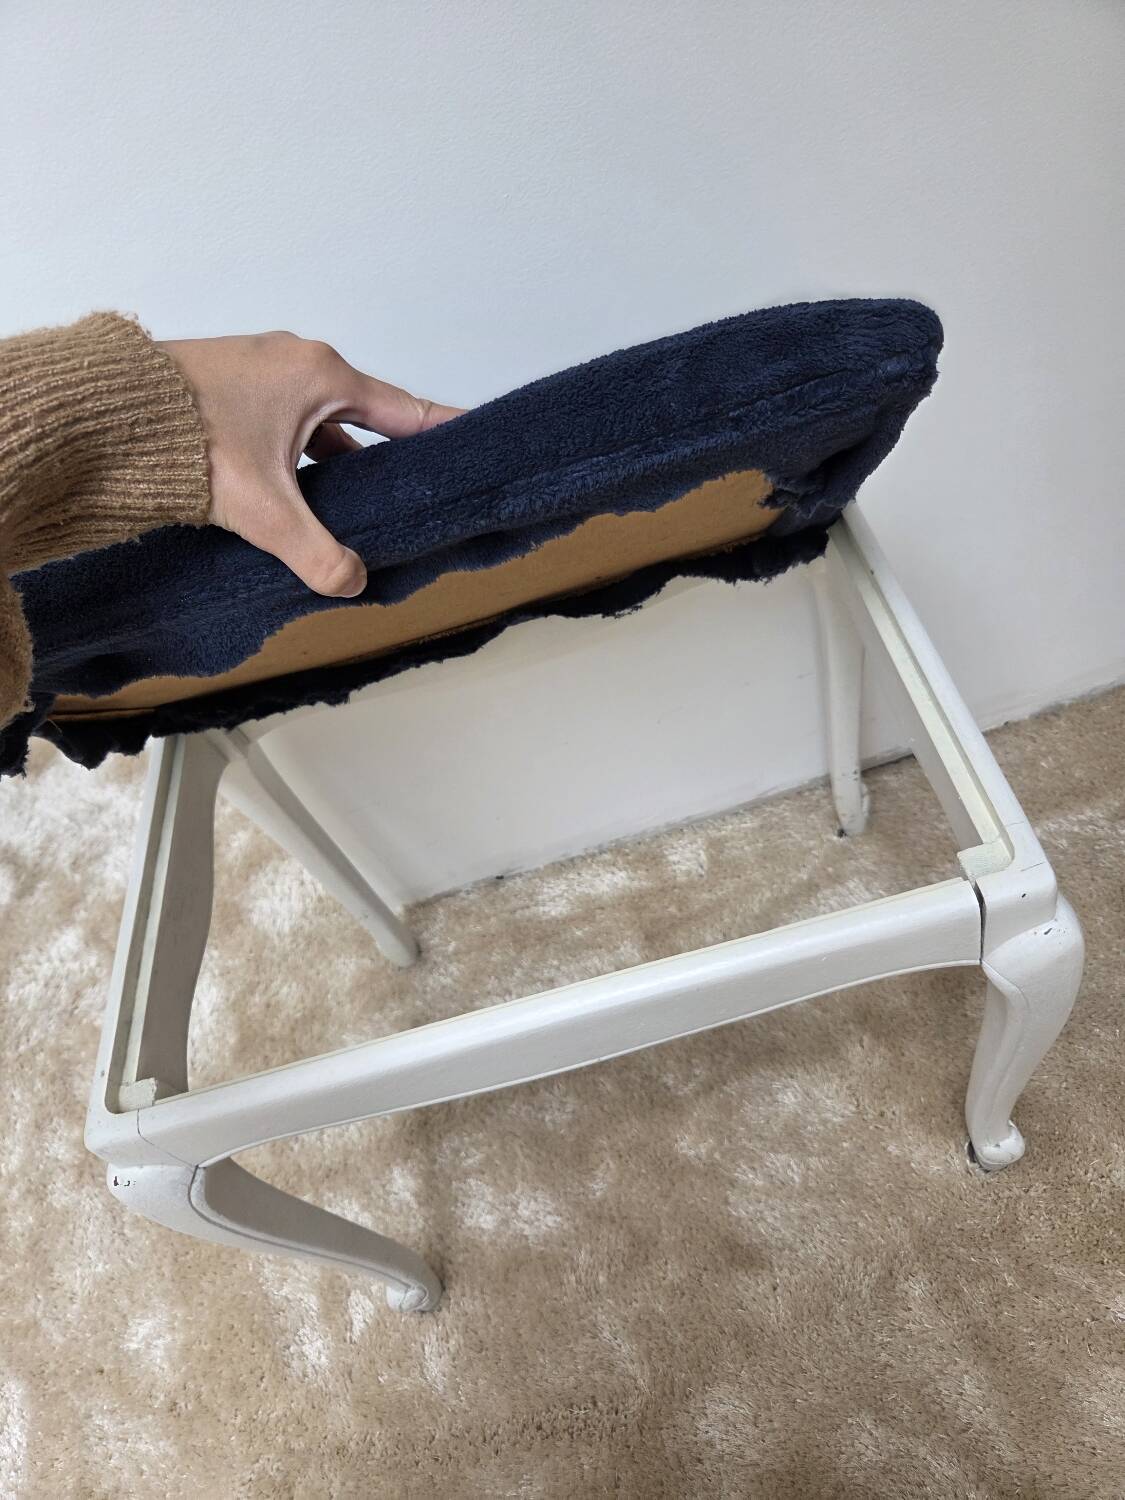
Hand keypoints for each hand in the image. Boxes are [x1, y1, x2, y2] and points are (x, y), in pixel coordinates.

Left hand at [159, 331, 462, 597]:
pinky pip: (288, 420)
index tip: (477, 438)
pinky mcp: (230, 386)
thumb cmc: (184, 439)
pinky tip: (298, 492)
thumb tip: (350, 583)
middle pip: (367, 415)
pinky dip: (302, 455)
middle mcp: (297, 362)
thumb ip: (313, 550)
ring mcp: (260, 370)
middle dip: (391, 455)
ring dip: (340, 461)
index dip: (444, 429)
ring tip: (358, 505)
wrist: (102, 413)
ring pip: (322, 421)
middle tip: (419, 489)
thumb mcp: (263, 508)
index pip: (405, 410)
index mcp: (322, 375)